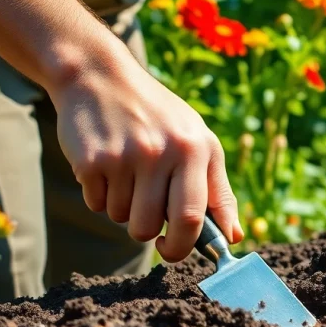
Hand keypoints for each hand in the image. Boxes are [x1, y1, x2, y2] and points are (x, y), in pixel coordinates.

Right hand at [50, 55, 242, 261]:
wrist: (100, 77)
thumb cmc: (158, 117)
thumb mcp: (198, 141)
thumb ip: (218, 191)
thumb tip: (233, 237)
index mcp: (196, 149)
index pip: (194, 217)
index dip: (184, 245)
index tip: (174, 249)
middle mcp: (163, 152)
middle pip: (151, 226)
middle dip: (148, 234)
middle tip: (146, 217)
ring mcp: (125, 156)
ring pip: (121, 219)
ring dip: (122, 208)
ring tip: (126, 174)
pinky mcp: (91, 160)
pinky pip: (96, 204)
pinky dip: (100, 195)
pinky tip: (105, 165)